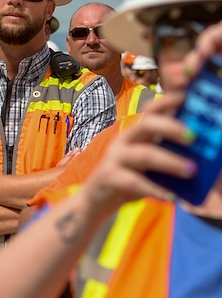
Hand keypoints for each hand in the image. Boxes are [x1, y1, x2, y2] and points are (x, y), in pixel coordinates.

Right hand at [80, 91, 190, 217]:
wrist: (96, 202)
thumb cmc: (128, 181)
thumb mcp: (148, 165)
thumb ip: (166, 155)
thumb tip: (200, 156)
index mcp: (136, 134)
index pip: (151, 111)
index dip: (166, 101)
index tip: (185, 96)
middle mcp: (124, 141)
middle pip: (146, 124)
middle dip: (171, 127)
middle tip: (194, 137)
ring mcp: (115, 158)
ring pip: (144, 154)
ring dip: (170, 161)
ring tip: (191, 171)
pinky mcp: (109, 177)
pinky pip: (134, 182)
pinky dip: (154, 189)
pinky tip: (171, 197)